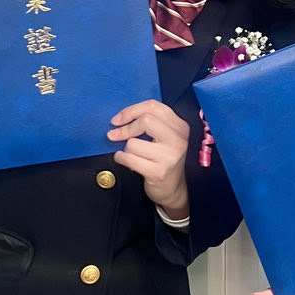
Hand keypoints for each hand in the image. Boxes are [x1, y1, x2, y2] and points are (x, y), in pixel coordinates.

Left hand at [108, 99, 190, 215]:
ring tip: (131, 154)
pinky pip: (129, 159)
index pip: (153, 106)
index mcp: (180, 126)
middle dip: (125, 128)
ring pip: (133, 143)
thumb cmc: (163, 159)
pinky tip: (125, 160)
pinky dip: (121, 158)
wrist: (173, 188)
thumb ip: (149, 123)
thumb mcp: (164, 137)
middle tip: (115, 135)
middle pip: (146, 120)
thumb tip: (120, 119)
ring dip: (125, 149)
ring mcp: (170, 156)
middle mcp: (178, 140)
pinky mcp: (158, 172)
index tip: (118, 120)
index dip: (131, 110)